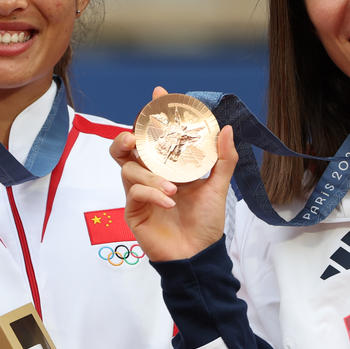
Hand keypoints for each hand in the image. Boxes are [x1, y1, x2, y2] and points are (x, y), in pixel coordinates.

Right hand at [111, 87, 236, 261]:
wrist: (198, 254)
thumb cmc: (205, 222)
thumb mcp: (218, 187)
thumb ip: (223, 159)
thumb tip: (225, 128)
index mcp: (167, 166)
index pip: (155, 136)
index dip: (153, 114)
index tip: (158, 95)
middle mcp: (149, 175)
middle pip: (124, 149)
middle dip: (125, 138)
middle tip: (134, 137)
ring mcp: (139, 192)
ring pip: (129, 169)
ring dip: (151, 176)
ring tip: (173, 189)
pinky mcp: (134, 210)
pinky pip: (134, 192)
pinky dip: (152, 193)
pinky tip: (169, 203)